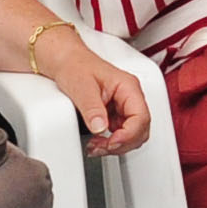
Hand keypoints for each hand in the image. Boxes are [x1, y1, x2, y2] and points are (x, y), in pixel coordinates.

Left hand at [37, 33, 151, 154]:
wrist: (66, 61)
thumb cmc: (75, 66)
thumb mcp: (82, 87)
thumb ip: (92, 108)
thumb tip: (100, 128)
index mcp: (128, 87)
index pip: (141, 117)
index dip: (128, 135)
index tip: (111, 142)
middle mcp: (130, 97)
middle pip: (140, 130)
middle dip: (122, 143)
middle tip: (101, 146)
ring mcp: (123, 106)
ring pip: (132, 135)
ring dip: (116, 145)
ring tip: (96, 146)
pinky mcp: (115, 114)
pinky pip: (121, 134)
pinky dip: (111, 142)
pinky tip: (97, 142)